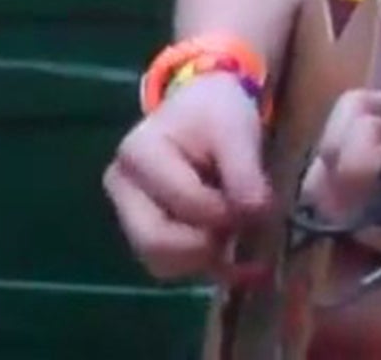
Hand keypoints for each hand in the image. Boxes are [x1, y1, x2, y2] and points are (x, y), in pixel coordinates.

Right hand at [103, 74, 269, 281]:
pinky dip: (203, 266)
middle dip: (207, 246)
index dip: (227, 211)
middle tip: (240, 228)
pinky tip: (231, 252)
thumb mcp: (235, 129)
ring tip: (233, 232)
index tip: (258, 202)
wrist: (202, 112)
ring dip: (205, 259)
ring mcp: (128, 214)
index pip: (186, 202)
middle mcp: (122, 187)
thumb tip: (253, 216)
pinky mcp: (143, 233)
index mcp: (138, 152)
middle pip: (155, 244)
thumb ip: (244, 172)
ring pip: (162, 264)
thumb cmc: (215, 115)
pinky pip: (171, 268)